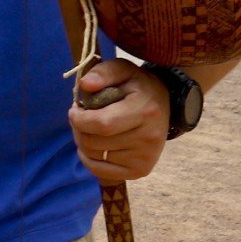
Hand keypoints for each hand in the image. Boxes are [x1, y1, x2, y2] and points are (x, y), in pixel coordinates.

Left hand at [68, 57, 168, 183]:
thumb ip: (103, 72)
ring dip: (83, 142)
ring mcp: (145, 158)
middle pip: (93, 142)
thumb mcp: (123, 70)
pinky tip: (95, 146)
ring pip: (94, 156)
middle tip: (82, 118)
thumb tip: (85, 85)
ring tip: (92, 129)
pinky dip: (89, 159)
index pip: (102, 124)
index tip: (74, 110)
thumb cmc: (138, 87)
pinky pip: (100, 171)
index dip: (79, 119)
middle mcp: (148, 138)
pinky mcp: (140, 170)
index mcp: (144, 111)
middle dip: (79, 129)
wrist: (166, 105)